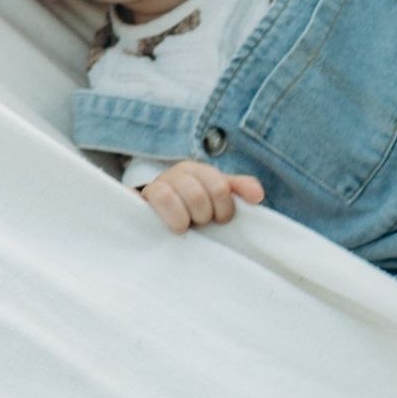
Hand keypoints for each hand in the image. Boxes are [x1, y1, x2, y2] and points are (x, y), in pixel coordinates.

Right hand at [138, 159, 262, 233]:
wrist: (158, 216)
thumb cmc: (195, 207)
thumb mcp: (218, 194)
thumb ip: (239, 189)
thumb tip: (257, 196)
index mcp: (198, 170)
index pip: (219, 188)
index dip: (224, 208)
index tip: (221, 220)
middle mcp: (176, 174)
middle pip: (197, 195)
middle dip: (203, 215)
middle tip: (201, 223)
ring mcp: (155, 186)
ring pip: (169, 197)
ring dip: (182, 219)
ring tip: (184, 227)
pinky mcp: (138, 202)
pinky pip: (147, 201)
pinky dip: (163, 215)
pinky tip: (171, 226)